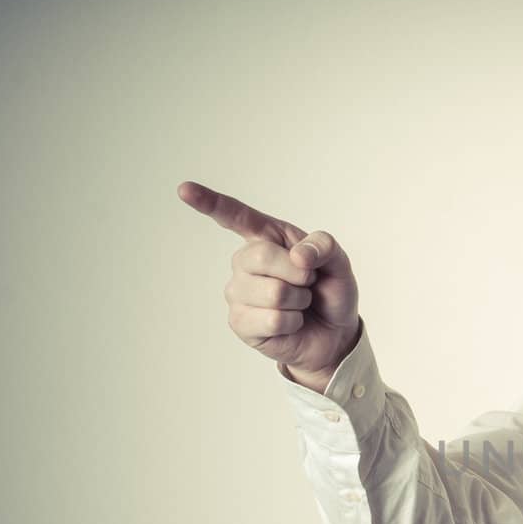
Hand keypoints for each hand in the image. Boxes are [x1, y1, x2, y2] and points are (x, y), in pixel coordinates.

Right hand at [178, 180, 360, 387]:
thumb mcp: (338, 262)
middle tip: (308, 282)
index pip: (235, 215)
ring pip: (273, 293)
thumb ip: (324, 246)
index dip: (209, 202)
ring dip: (299, 301)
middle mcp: (245, 261)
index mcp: (266, 237)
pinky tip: (290, 323)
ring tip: (299, 304)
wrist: (334, 333)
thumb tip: (298, 255)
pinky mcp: (239, 322)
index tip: (184, 190)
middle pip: (261, 256)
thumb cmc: (329, 291)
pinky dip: (293, 323)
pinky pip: (272, 320)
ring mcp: (238, 292)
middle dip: (299, 273)